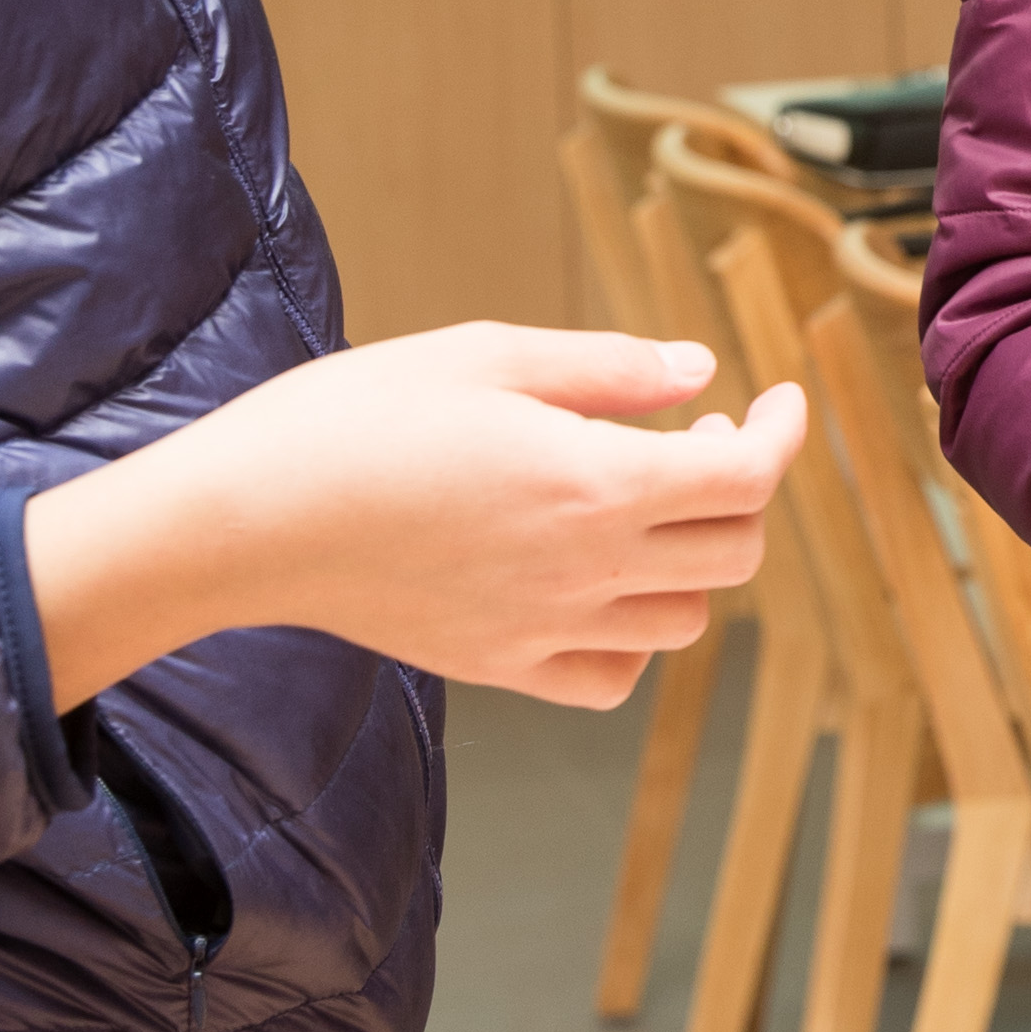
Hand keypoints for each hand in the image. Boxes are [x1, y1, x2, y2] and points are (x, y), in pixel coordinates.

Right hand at [25, 323, 797, 714]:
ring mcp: (544, 630)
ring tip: (643, 503)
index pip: (745, 480)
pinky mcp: (499, 668)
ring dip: (692, 560)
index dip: (782, 436)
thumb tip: (697, 371)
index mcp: (593, 483)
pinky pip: (612, 675)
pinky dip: (635, 636)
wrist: (248, 520)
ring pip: (684, 620)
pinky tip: (600, 583)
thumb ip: (607, 369)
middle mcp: (585, 570)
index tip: (778, 399)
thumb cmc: (356, 418)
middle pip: (733, 553)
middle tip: (695, 439)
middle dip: (739, 490)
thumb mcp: (487, 356)